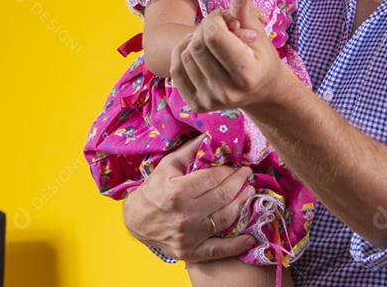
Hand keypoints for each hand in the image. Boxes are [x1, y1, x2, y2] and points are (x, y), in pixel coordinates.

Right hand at [122, 137, 255, 261]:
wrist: (135, 221)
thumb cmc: (153, 189)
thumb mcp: (168, 165)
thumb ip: (191, 150)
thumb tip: (211, 135)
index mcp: (177, 191)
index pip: (214, 178)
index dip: (230, 170)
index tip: (239, 164)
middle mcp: (185, 215)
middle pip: (223, 196)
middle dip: (240, 182)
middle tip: (248, 174)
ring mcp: (189, 236)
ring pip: (226, 218)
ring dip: (243, 203)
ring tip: (250, 192)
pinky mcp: (191, 252)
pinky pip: (219, 250)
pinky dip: (237, 245)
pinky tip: (251, 237)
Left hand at [171, 0, 289, 112]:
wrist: (261, 91)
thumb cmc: (260, 55)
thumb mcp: (256, 30)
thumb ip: (244, 7)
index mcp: (246, 73)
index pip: (213, 35)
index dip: (216, 19)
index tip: (227, 19)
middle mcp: (227, 92)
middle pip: (197, 44)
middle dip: (205, 28)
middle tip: (219, 29)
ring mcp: (210, 101)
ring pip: (184, 55)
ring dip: (194, 40)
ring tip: (212, 41)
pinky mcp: (197, 106)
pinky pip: (176, 70)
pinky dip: (183, 54)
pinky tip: (198, 51)